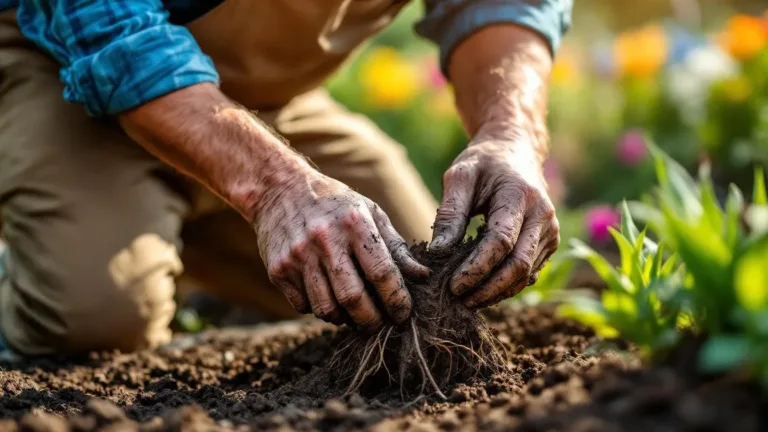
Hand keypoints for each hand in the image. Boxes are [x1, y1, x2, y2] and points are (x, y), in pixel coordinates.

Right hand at [254, 170, 428, 330]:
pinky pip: (303, 306)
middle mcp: (324, 240)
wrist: (278, 189)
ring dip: (344, 320)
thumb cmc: (334, 203)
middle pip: (353, 298)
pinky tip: (328, 299)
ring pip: (326, 309)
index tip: (404, 314)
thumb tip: (422, 277)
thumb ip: (395, 247)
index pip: (381, 273)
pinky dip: (319, 310)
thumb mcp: (369, 212)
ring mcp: (297, 256)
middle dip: (371, 320)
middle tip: (380, 325)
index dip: (396, 300)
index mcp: (354, 224)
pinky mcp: (278, 270)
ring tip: (354, 315)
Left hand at [430, 138, 559, 308]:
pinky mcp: (549, 241)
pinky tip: (483, 290)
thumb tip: (438, 253)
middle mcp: (542, 215)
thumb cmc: (483, 162)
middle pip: (518, 265)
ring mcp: (550, 230)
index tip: (452, 285)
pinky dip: (507, 285)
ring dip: (497, 292)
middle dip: (488, 289)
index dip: (477, 268)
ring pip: (526, 274)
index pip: (500, 242)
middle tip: (459, 301)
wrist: (516, 150)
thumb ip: (450, 213)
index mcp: (520, 195)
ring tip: (467, 300)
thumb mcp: (459, 176)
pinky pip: (529, 272)